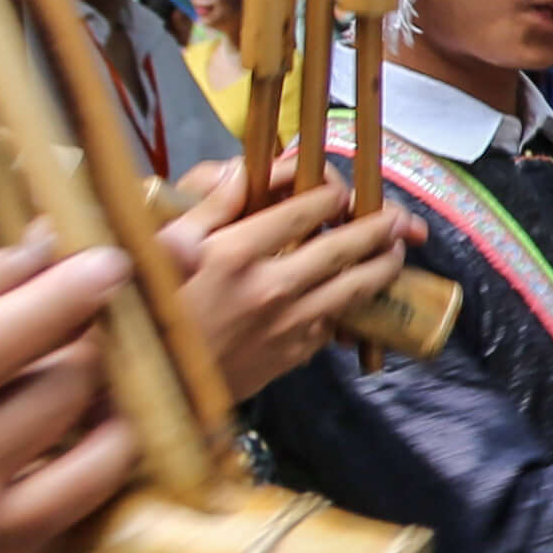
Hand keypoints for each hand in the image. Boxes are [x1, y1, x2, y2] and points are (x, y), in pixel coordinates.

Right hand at [157, 164, 415, 399]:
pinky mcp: (295, 353)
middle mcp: (270, 287)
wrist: (155, 383)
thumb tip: (243, 168)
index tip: (339, 187)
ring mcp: (288, 324)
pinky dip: (353, 303)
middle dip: (379, 226)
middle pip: (344, 247)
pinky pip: (336, 321)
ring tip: (396, 249)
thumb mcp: (166, 245)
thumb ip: (211, 205)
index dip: (331, 190)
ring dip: (383, 265)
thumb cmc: (154, 306)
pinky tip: (358, 291)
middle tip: (399, 216)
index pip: (306, 209)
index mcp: (235, 253)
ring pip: (356, 288)